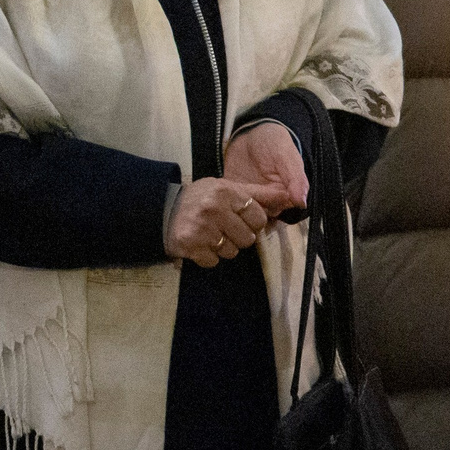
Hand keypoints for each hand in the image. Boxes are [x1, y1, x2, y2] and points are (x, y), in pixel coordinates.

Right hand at [165, 175, 296, 267]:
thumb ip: (256, 193)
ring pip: (232, 252)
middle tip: (222, 228)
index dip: (251, 222)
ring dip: (223, 247)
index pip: (258, 217)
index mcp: (225, 191)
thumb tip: (288, 196)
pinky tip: (199, 244)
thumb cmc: (199, 199)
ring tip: (209, 235)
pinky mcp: (191, 246)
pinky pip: (214, 261)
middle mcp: (214, 208)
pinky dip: (208, 256)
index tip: (238, 218)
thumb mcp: (225, 188)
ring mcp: (202, 229)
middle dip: (238, 236)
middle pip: (248, 238)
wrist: (161, 210)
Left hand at [225, 120, 308, 214]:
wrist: (252, 133)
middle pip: (259, 214)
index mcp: (285, 195)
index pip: (278, 210)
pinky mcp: (233, 192)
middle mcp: (268, 200)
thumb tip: (302, 203)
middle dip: (249, 208)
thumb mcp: (286, 156)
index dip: (269, 206)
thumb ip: (296, 179)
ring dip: (235, 205)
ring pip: (243, 211)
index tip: (261, 196)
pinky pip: (227, 202)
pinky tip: (219, 191)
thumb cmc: (274, 142)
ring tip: (229, 194)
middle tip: (242, 196)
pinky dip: (223, 199)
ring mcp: (250, 197)